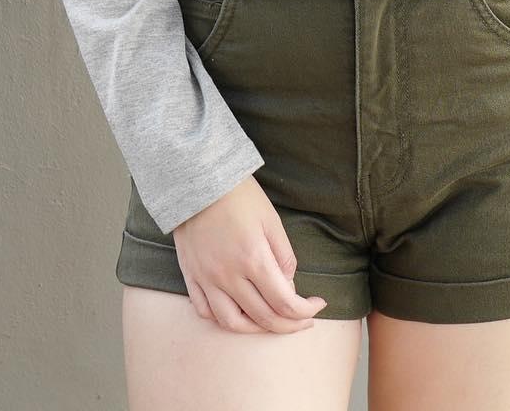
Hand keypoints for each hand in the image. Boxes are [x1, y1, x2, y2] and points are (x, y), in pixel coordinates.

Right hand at [173, 174, 327, 333]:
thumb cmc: (240, 196)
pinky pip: (205, 311)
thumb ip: (284, 255)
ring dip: (257, 329)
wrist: (200, 180)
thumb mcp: (271, 220)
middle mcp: (229, 276)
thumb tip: (288, 285)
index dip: (306, 311)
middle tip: (304, 320)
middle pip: (263, 318)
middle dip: (290, 324)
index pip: (284, 303)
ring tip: (273, 322)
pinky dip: (223, 320)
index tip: (318, 305)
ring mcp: (207, 279)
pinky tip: (239, 314)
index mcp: (253, 259)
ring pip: (233, 323)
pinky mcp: (191, 276)